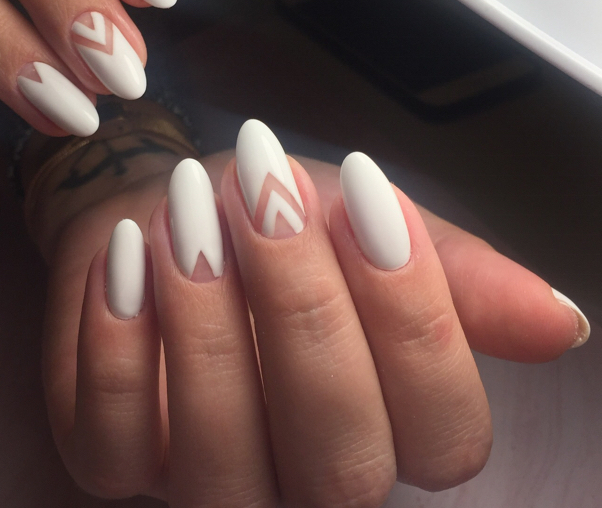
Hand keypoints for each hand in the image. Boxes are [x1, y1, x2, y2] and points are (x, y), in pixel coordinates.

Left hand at [40, 123, 583, 506]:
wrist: (175, 205)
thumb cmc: (275, 220)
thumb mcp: (366, 229)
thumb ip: (456, 279)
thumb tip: (560, 323)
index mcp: (387, 429)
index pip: (443, 433)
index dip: (416, 318)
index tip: (368, 197)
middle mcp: (305, 479)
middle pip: (339, 454)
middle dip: (304, 309)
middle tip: (265, 192)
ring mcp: (205, 483)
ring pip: (221, 461)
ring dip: (206, 321)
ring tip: (189, 213)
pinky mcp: (114, 462)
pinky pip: (113, 440)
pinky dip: (119, 340)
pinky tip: (128, 251)